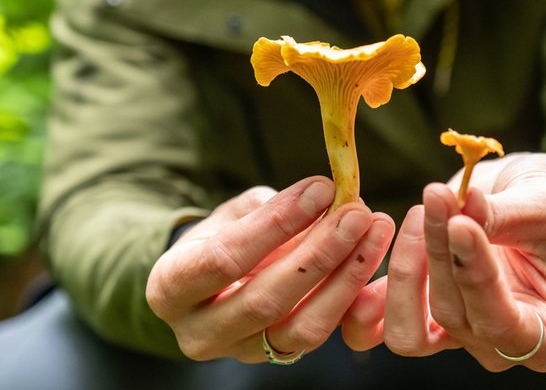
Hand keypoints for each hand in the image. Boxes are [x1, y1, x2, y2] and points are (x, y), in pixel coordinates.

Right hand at [146, 176, 393, 361]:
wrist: (209, 284)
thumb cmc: (218, 240)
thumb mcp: (229, 216)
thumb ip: (269, 209)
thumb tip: (323, 194)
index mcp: (170, 288)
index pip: (224, 258)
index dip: (277, 224)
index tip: (321, 189)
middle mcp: (200, 332)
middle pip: (266, 299)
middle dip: (319, 253)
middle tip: (357, 213)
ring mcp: (240, 352)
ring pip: (302, 327)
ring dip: (346, 279)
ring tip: (374, 233)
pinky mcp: (277, 357)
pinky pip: (322, 335)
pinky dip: (353, 300)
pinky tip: (375, 266)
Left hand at [343, 153, 545, 371]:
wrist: (533, 201)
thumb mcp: (543, 205)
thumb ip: (500, 216)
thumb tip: (463, 204)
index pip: (503, 321)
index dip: (476, 275)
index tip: (460, 224)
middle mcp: (499, 346)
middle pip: (454, 317)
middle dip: (439, 251)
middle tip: (436, 195)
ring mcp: (458, 336)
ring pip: (411, 330)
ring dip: (406, 269)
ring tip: (422, 210)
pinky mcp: (424, 316)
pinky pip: (386, 320)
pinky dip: (377, 287)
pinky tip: (382, 238)